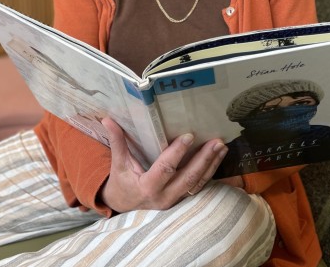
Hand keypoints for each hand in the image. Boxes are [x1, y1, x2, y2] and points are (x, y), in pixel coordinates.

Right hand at [99, 116, 229, 212]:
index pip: (165, 168)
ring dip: (211, 165)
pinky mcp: (181, 200)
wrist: (122, 208)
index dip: (177, 152)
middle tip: (216, 142)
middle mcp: (163, 197)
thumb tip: (107, 120)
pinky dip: (209, 173)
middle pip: (188, 178)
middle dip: (204, 160)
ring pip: (197, 184)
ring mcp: (174, 201)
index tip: (189, 136)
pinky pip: (198, 188)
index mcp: (147, 187)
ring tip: (222, 148)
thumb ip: (117, 142)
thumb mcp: (118, 164)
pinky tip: (218, 159)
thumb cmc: (121, 183)